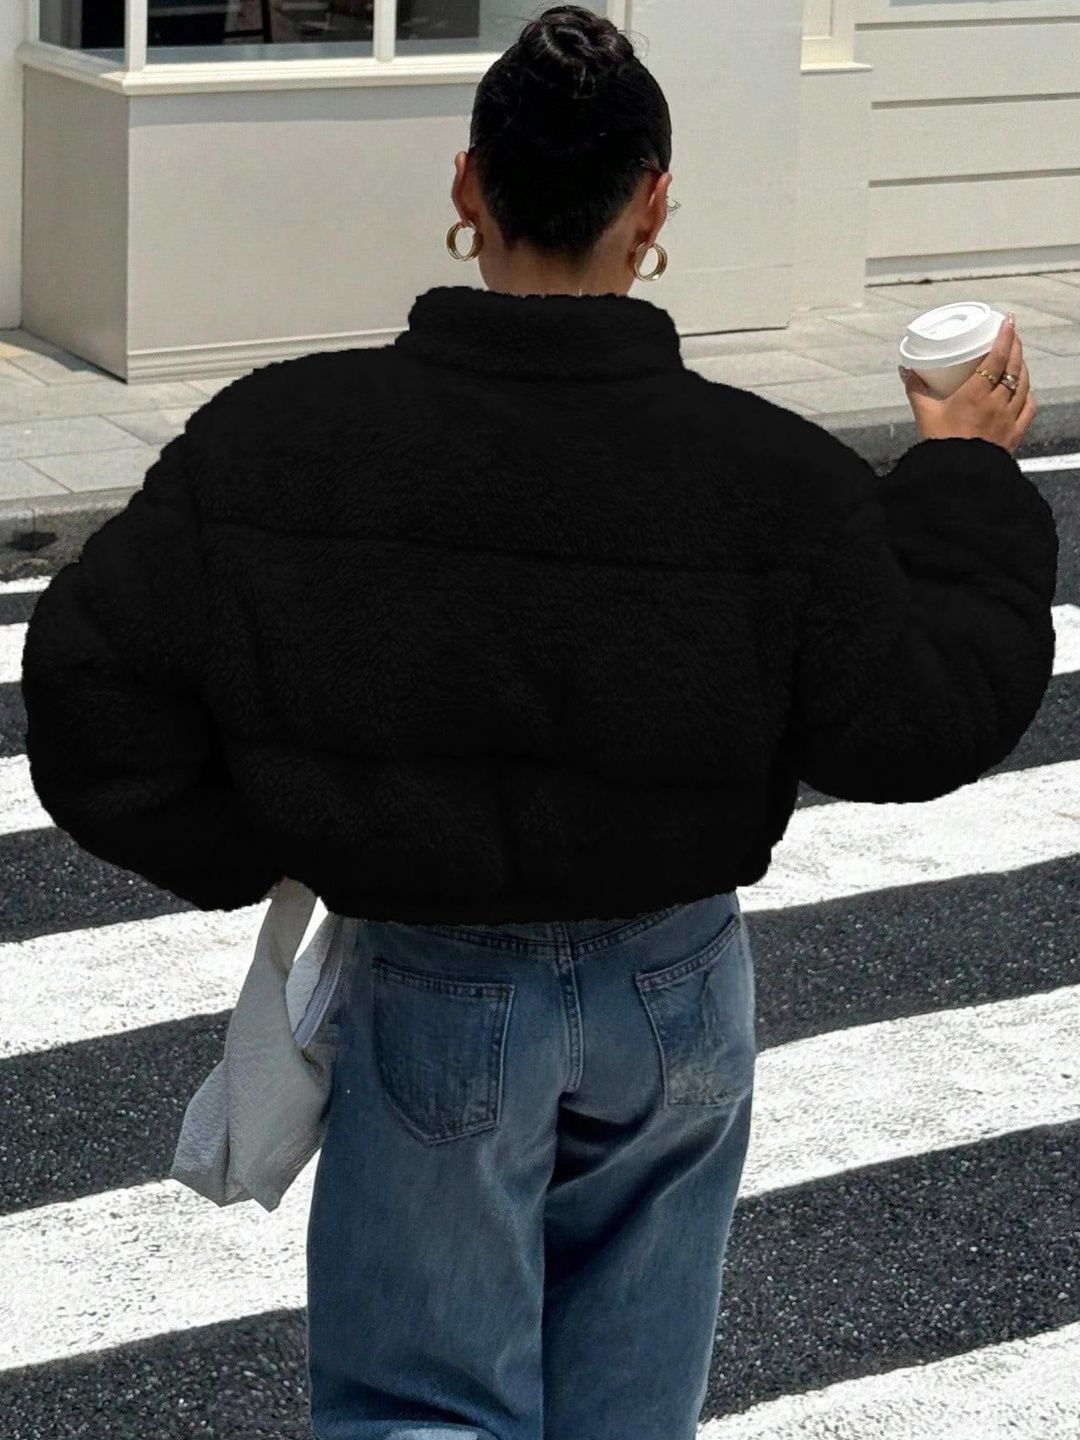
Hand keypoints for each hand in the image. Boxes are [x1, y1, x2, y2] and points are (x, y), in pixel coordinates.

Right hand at [899, 313, 1036, 455]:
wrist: (957, 477)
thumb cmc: (941, 446)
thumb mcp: (924, 414)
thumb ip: (915, 389)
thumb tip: (906, 370)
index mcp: (975, 395)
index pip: (997, 357)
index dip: (1005, 336)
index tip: (1007, 321)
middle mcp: (997, 403)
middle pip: (1014, 366)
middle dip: (1016, 346)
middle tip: (1012, 334)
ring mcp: (1008, 418)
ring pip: (1023, 384)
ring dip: (1023, 368)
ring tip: (1017, 359)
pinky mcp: (1015, 433)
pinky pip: (1028, 408)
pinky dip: (1028, 395)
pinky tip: (1024, 391)